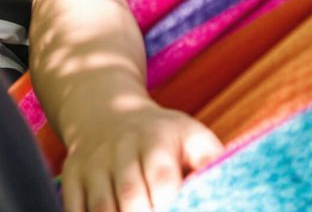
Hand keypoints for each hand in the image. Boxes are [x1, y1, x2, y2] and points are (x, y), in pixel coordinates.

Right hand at [60, 104, 222, 211]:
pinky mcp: (71, 177)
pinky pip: (73, 208)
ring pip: (101, 208)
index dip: (170, 203)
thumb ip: (211, 160)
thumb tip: (240, 186)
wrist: (105, 110)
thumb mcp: (190, 134)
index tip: (178, 211)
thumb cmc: (160, 134)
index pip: (162, 177)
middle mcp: (120, 149)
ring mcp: (93, 164)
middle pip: (131, 196)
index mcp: (155, 139)